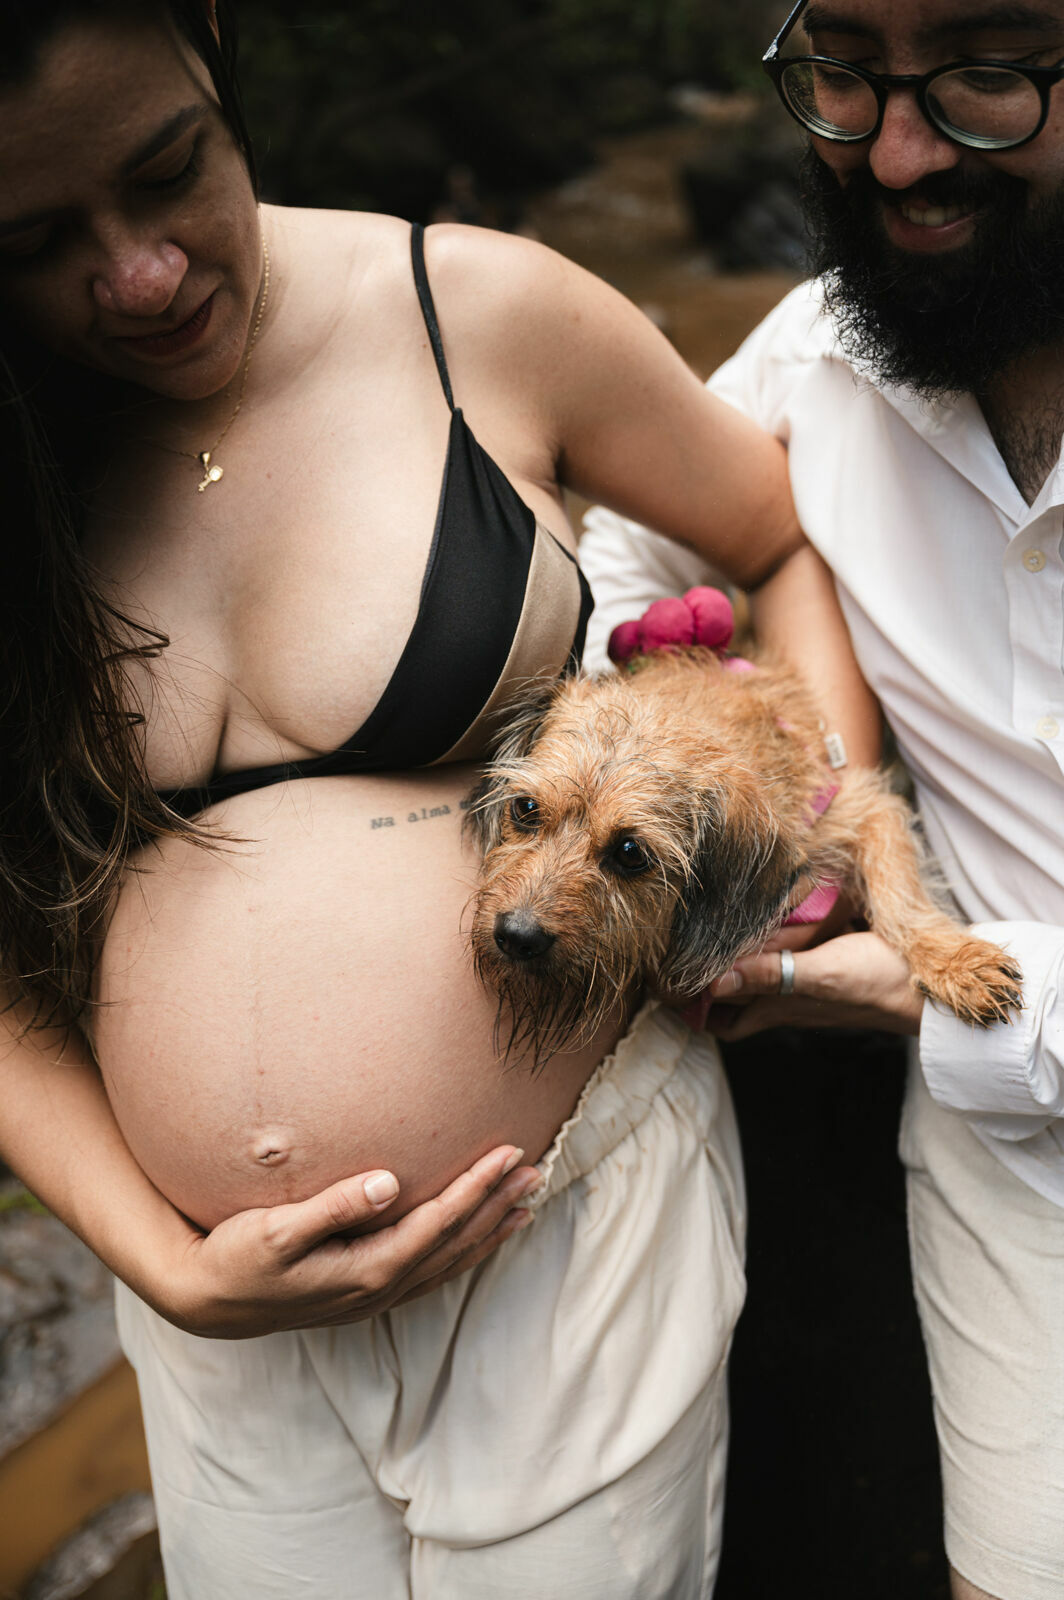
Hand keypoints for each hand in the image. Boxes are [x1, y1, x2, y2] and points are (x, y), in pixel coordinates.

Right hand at [164, 1146, 539, 1337]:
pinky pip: (432, 1271)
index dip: (477, 1188)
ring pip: (450, 1261)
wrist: (208, 1303)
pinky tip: (477, 1236)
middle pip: (456, 1242)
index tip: (509, 1154)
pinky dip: (463, 1251)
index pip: (439, 1223)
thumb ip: (334, 1207)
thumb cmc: (237, 1257)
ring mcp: (375, 1295)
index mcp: (367, 1270)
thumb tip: (389, 1183)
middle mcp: (380, 1288)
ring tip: (527, 1202)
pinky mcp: (365, 1292)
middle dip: (498, 1204)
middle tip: (537, 1168)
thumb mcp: (275, 1230)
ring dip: (490, 1229)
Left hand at [689, 931, 923, 1040]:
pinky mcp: (833, 965)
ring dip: (742, 958)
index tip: (662, 985)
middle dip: (709, 981)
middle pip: (736, 997)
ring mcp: (811, 983)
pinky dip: (779, 942)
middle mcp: (789, 998)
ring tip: (716, 925)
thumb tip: (712, 983)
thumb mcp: (821, 974)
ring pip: (762, 975)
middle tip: (683, 949)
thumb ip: (768, 975)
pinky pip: (793, 957)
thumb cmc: (881, 982)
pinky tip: (777, 915)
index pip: (722, 1021)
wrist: (935, 991)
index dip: (691, 1009)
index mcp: (779, 1005)